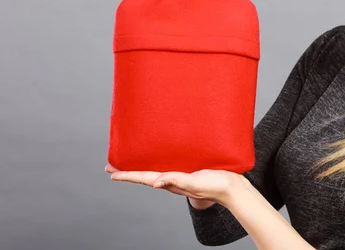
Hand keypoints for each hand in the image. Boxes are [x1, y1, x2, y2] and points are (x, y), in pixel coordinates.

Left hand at [105, 163, 244, 207]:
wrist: (233, 187)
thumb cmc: (215, 186)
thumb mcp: (194, 182)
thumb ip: (176, 180)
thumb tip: (154, 183)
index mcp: (171, 182)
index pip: (144, 178)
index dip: (128, 175)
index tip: (112, 172)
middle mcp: (173, 179)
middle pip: (145, 174)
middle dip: (129, 170)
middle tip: (113, 165)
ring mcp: (181, 175)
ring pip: (155, 170)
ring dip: (142, 166)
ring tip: (131, 161)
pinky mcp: (189, 169)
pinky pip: (169, 165)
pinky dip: (159, 161)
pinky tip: (160, 156)